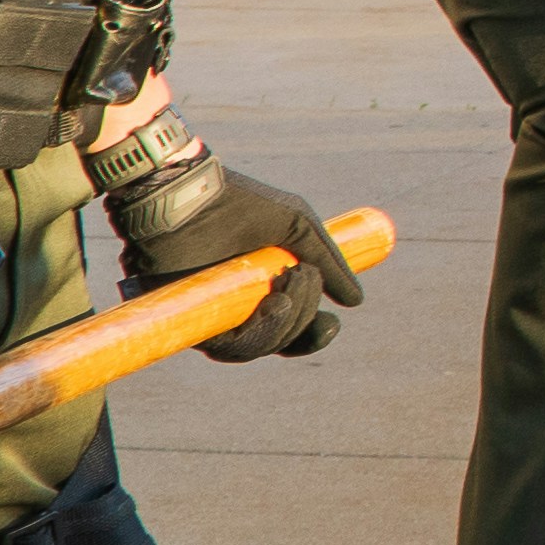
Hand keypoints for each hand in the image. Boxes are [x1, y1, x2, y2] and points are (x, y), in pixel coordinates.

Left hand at [112, 148, 367, 360]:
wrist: (189, 197)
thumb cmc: (239, 203)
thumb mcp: (297, 226)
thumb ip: (328, 261)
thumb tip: (355, 301)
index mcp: (264, 288)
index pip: (292, 328)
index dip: (313, 332)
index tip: (331, 322)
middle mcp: (239, 308)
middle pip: (281, 340)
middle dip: (304, 314)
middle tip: (305, 276)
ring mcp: (216, 317)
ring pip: (259, 348)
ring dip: (286, 323)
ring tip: (288, 287)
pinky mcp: (194, 322)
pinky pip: (232, 348)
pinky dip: (260, 332)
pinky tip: (274, 302)